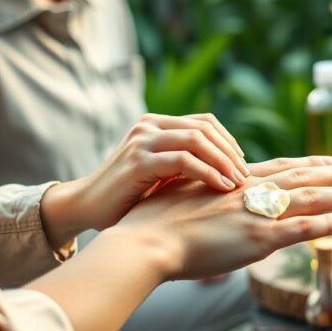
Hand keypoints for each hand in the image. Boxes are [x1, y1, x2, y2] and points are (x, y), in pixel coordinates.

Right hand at [45, 113, 248, 240]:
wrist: (86, 207)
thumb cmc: (128, 197)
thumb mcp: (161, 173)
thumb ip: (184, 163)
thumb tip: (229, 169)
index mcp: (156, 124)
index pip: (204, 122)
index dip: (228, 141)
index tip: (242, 164)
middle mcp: (149, 126)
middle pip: (204, 129)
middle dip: (230, 152)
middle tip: (246, 176)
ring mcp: (142, 141)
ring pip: (197, 140)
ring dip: (223, 161)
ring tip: (237, 183)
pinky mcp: (138, 161)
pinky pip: (183, 161)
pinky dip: (208, 173)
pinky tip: (220, 187)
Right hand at [114, 156, 331, 279]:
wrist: (140, 240)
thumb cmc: (150, 223)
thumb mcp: (181, 199)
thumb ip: (205, 199)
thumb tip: (213, 204)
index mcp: (230, 182)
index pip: (277, 168)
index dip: (305, 164)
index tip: (328, 160)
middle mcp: (246, 190)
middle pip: (298, 176)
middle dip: (331, 173)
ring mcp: (252, 212)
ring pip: (307, 198)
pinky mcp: (255, 236)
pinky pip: (300, 229)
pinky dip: (325, 225)